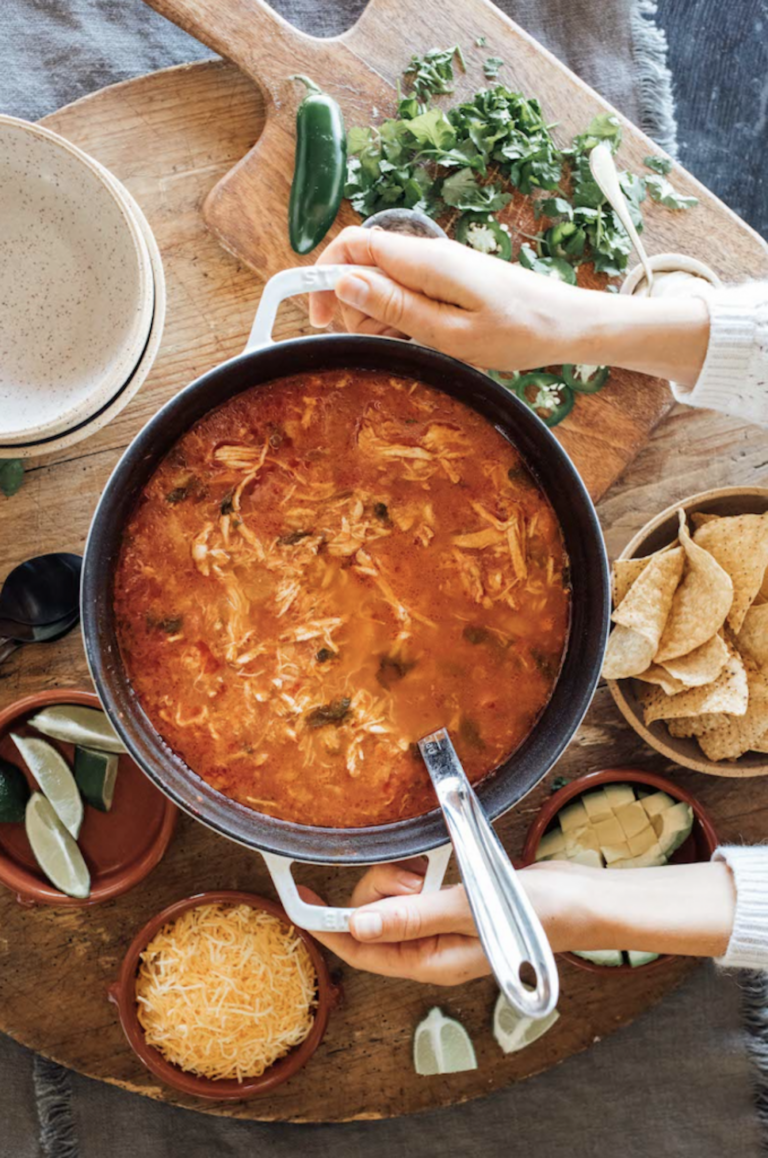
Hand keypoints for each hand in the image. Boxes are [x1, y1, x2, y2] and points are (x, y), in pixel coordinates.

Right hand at [308, 226, 708, 386]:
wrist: (571, 325)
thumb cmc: (520, 333)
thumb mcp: (452, 333)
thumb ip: (397, 308)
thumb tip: (345, 281)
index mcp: (427, 261)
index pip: (353, 246)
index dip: (325, 276)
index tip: (319, 316)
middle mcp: (430, 255)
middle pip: (363, 264)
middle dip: (350, 301)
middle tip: (365, 342)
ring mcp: (441, 266)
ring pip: (383, 280)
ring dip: (374, 312)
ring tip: (394, 345)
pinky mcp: (452, 280)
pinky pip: (408, 290)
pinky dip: (398, 315)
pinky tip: (413, 340)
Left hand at [309, 859, 598, 985]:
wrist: (583, 901)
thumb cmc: (537, 916)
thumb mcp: (470, 912)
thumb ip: (413, 917)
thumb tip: (356, 927)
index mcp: (430, 963)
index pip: (361, 950)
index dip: (326, 926)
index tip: (299, 899)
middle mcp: (430, 949)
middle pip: (374, 918)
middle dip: (382, 888)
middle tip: (415, 876)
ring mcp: (441, 925)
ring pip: (394, 897)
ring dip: (406, 875)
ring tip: (437, 869)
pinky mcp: (452, 902)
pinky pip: (417, 884)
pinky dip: (422, 869)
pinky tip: (444, 864)